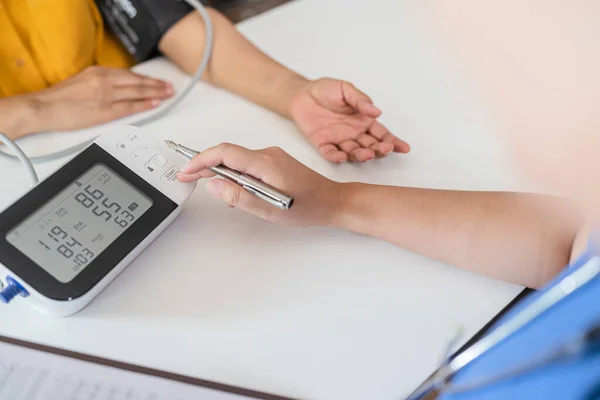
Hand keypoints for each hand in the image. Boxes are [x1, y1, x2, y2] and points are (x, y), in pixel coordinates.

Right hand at [32, 66, 173, 131]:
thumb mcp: (82, 82)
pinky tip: (154, 104)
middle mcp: (104, 81)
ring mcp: (105, 96)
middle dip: (156, 85)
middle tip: (170, 87)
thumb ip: (101, 82)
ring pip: (136, 92)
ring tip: (167, 95)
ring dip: (155, 93)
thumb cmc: (60, 98)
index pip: (129, 75)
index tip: (158, 81)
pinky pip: (129, 107)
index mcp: (98, 73)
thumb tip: (117, 87)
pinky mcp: (104, 110)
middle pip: (137, 82)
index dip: (147, 78)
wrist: (43, 108)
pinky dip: (144, 104)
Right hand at [177, 143, 341, 225]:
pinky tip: (237, 190)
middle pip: (228, 154)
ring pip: (238, 159)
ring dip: (222, 172)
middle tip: (189, 178)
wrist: (332, 201)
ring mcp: (272, 156)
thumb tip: (214, 185)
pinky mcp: (275, 161)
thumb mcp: (270, 209)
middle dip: (206, 165)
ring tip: (216, 189)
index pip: (224, 153)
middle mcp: (268, 154)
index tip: (187, 170)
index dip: (201, 160)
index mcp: (266, 163)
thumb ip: (239, 197)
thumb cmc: (308, 206)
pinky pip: (248, 163)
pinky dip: (237, 174)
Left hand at [290, 78, 409, 162]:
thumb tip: (377, 111)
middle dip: (379, 149)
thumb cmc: (326, 90)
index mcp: (362, 120)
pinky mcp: (323, 143)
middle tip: (385, 149)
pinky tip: (342, 157)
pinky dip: (336, 157)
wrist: (301, 93)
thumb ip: (360, 100)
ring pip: (353, 152)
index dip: (393, 141)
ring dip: (361, 155)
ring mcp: (338, 140)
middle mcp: (353, 133)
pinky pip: (330, 153)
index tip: (404, 148)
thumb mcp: (345, 89)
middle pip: (370, 145)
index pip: (381, 133)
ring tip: (367, 154)